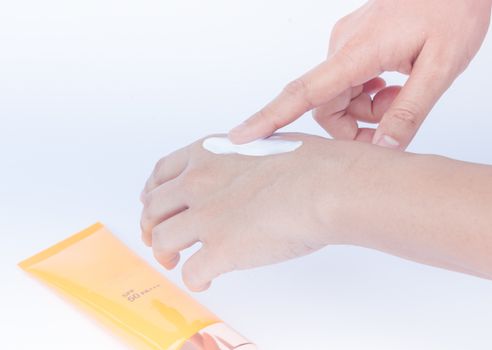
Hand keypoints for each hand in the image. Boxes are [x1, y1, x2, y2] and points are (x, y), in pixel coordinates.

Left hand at [140, 133, 361, 291]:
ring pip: (161, 241)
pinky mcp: (221, 250)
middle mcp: (197, 182)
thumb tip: (235, 173)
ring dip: (164, 254)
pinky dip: (194, 280)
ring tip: (175, 262)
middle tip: (160, 241)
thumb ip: (235, 158)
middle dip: (151, 227)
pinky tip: (206, 281)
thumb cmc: (308, 163)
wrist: (325, 185)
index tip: (155, 206)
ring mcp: (206, 216)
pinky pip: (190, 273)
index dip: (152, 193)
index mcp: (206, 153)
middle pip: (152, 209)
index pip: (161, 174)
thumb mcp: (260, 142)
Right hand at [229, 0, 490, 149]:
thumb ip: (409, 111)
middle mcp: (343, 47)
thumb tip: (383, 149)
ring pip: (339, 96)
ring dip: (366, 108)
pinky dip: (368, 94)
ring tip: (400, 94)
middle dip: (353, 125)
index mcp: (358, 51)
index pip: (304, 91)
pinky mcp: (355, 45)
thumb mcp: (441, 66)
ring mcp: (348, 45)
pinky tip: (393, 83)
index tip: (243, 135)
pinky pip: (349, 82)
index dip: (270, 117)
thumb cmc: (454, 9)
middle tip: (391, 126)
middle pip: (326, 105)